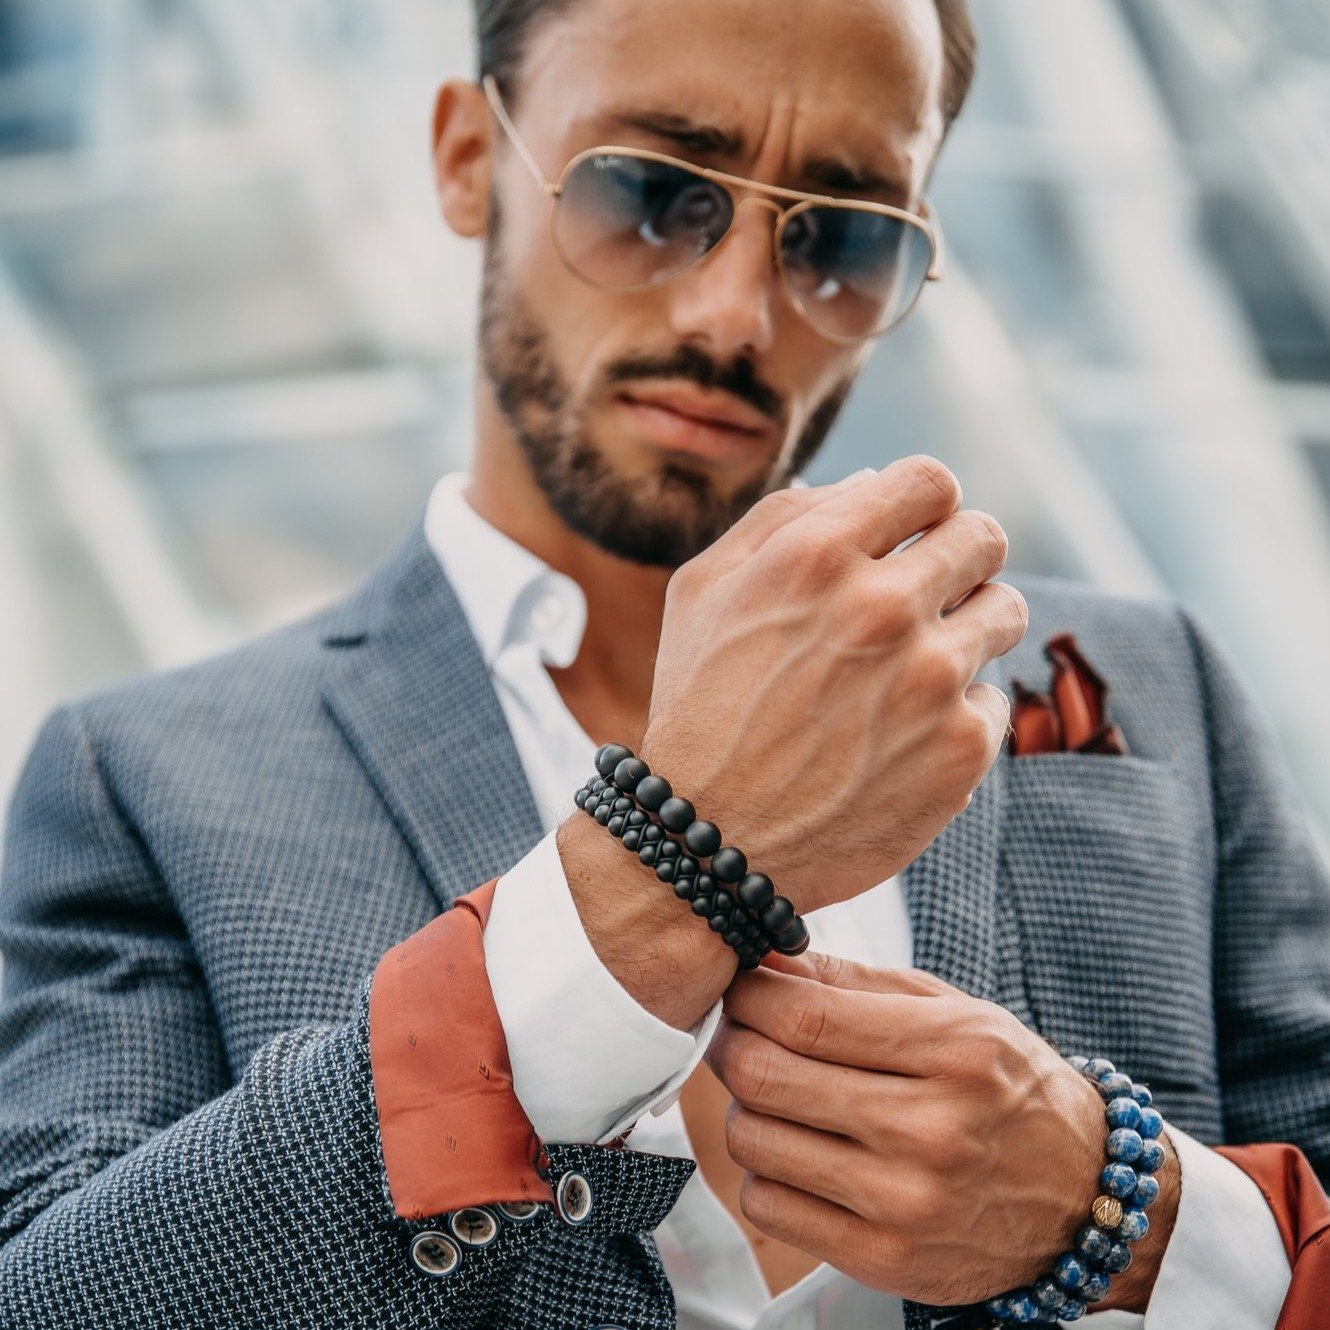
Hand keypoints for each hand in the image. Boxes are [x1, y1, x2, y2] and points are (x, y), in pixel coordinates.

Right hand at [641, 455, 1026, 913]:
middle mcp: (882, 607)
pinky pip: (993, 698)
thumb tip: (872, 482)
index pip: (931, 480)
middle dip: (957, 557)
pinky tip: (900, 737)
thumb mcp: (702, 591)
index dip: (925, 503)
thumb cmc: (699, 708)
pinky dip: (956, 713)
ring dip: (970, 625)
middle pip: (984, 535)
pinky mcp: (962, 749)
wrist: (708, 844)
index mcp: (815, 554)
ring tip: (918, 664)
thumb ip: (782, 518)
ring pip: (1007, 609)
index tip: (914, 533)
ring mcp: (930, 679)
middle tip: (925, 596)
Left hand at [705, 950, 1179, 1309]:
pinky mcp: (884, 1262)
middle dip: (733, 1041)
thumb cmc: (1009, 1087)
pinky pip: (769, 1206)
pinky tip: (798, 1150)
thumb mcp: (952, 1011)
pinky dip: (764, 1170)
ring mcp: (906, 1204)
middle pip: (766, 1076)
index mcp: (955, 1051)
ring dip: (745, 1106)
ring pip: (754, 1140)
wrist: (1086, 1199)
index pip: (805, 1016)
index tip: (741, 985)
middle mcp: (932, 1131)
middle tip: (740, 1030)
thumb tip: (761, 957)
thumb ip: (851, 982)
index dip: (750, 994)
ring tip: (777, 1092)